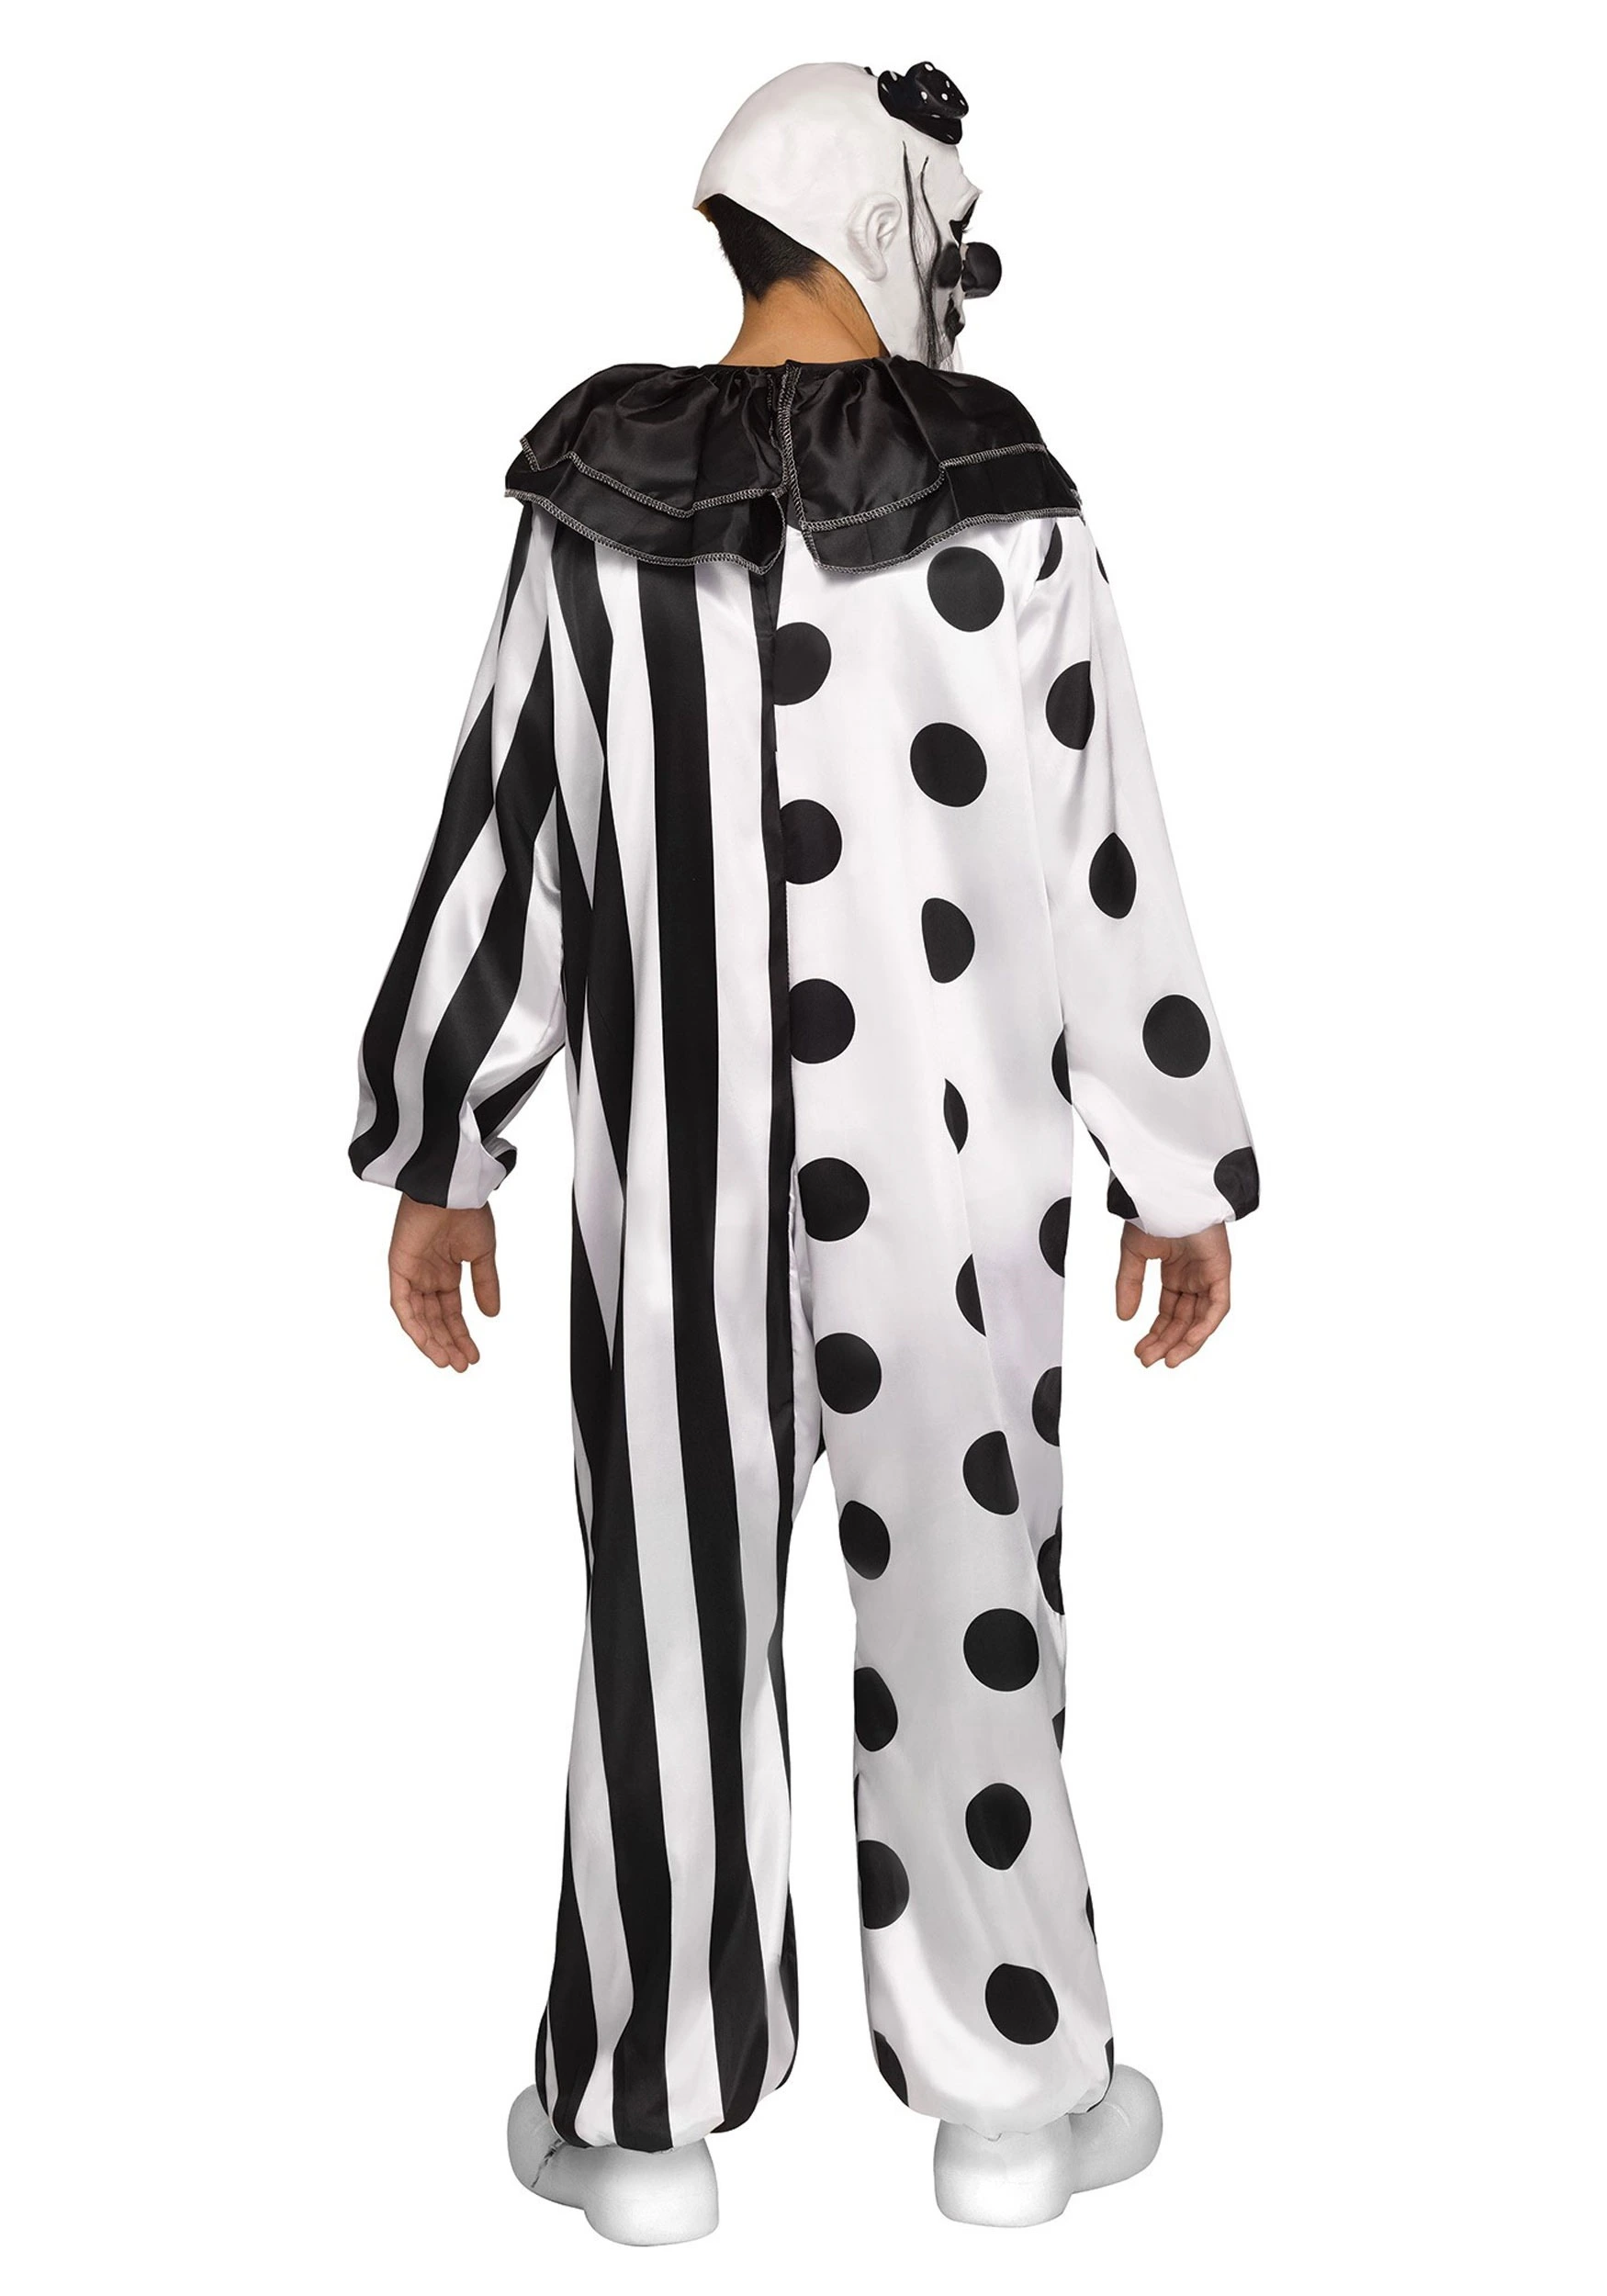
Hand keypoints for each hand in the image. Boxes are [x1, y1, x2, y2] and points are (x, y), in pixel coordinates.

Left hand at [387, 1195, 499, 1371]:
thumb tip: (491, 1314)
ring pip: (418, 1317)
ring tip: (447, 1361)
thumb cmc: (468, 1211)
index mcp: (446, 1271)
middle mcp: (427, 1275)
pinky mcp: (398, 1268)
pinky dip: (413, 1325)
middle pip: (434, 1319)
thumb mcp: (483, 1254)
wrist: (452, 1190)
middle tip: (461, 1364)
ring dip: (431, 1341)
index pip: (451, 1312)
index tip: (474, 1355)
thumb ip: (485, 1285)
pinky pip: (401, 1304)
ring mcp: (412, 1273)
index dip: (461, 1335)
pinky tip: (427, 1342)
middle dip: (448, 1343)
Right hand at [1115, 1221, 1230, 1368]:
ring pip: (1201, 1319)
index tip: (1142, 1351)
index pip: (1170, 1312)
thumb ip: (1129, 1285)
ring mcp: (1208, 1274)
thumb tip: (1124, 1317)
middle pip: (1184, 1320)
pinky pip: (1217, 1307)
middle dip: (1167, 1342)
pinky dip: (1204, 1327)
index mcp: (1176, 1271)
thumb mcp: (1134, 1255)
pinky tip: (1189, 1342)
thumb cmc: (1153, 1211)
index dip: (1156, 1333)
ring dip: (1185, 1341)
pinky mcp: (1220, 1271)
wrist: (1167, 1192)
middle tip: (1149, 1360)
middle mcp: (1194, 1276)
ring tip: (1168, 1359)